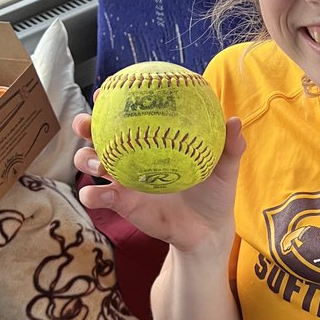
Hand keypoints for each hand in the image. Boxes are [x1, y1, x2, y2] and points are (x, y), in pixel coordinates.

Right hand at [72, 104, 244, 249]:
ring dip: (86, 158)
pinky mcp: (119, 204)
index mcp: (151, 139)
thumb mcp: (224, 169)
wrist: (206, 230)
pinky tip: (105, 192)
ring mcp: (121, 179)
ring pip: (89, 161)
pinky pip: (96, 196)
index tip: (108, 89)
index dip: (112, 99)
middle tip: (87, 123)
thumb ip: (230, 146)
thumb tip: (234, 121)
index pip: (127, 114)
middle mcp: (131, 155)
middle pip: (97, 133)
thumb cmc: (214, 192)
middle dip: (85, 124)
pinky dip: (94, 193)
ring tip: (100, 162)